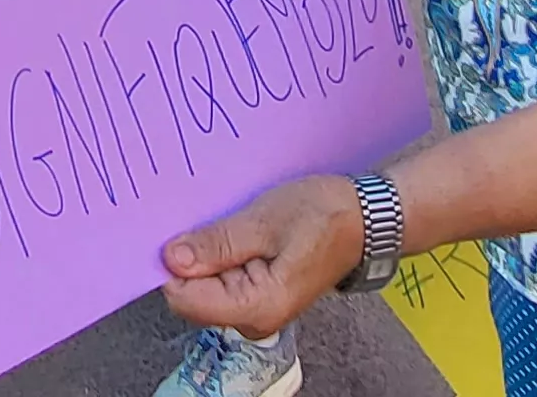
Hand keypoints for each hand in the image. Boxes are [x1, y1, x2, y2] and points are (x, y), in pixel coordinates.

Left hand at [159, 174, 363, 338]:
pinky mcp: (258, 297)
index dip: (175, 265)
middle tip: (215, 221)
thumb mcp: (264, 221)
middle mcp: (254, 320)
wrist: (364, 219)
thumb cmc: (323, 216)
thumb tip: (171, 259)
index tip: (180, 231)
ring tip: (234, 225)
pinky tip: (238, 234)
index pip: (185, 298)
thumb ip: (217, 243)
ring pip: (206, 287)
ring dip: (208, 255)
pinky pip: (222, 281)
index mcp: (256, 307)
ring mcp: (256, 311)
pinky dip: (221, 257)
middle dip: (193, 259)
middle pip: (193, 295)